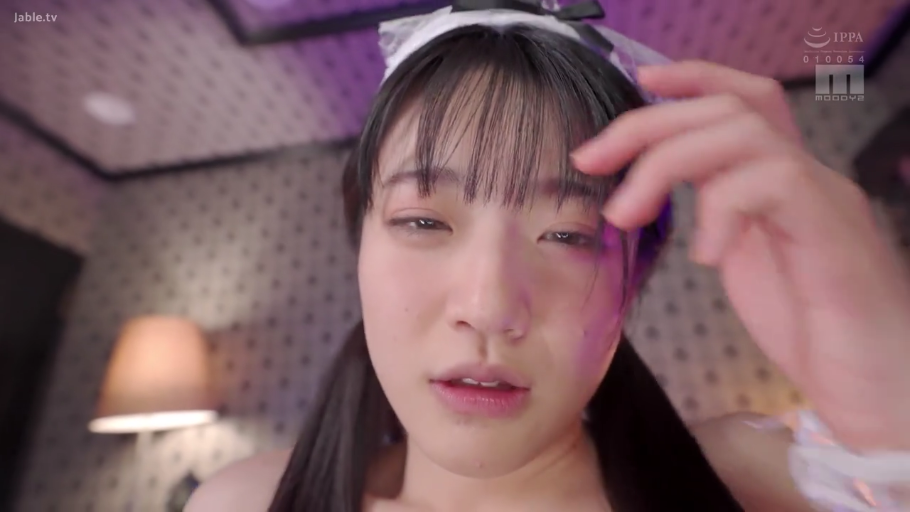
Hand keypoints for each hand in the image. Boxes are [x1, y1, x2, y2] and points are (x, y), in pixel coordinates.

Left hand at [572, 60, 909, 450]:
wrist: (879, 383)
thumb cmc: (814, 330)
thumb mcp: (747, 264)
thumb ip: (715, 221)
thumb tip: (649, 201)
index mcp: (781, 181)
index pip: (744, 101)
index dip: (692, 79)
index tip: (638, 82)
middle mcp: (805, 177)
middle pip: (729, 108)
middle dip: (648, 124)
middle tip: (590, 159)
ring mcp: (823, 198)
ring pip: (743, 133)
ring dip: (665, 163)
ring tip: (627, 213)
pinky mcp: (832, 230)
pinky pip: (772, 183)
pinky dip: (720, 210)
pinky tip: (705, 255)